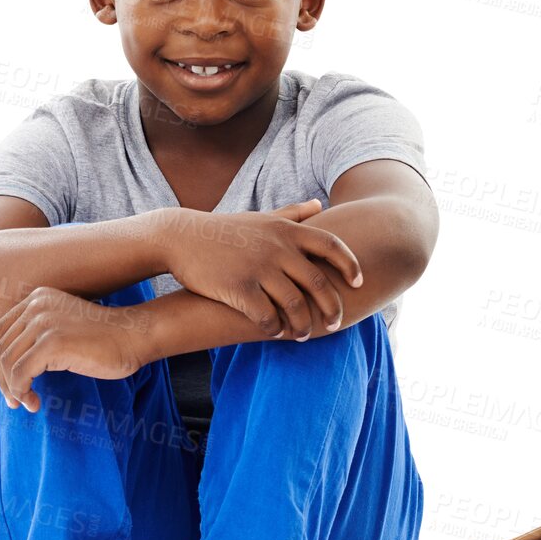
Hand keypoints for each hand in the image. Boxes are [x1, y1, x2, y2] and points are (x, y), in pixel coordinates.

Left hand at [0, 286, 148, 412]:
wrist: (133, 336)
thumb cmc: (104, 338)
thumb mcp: (64, 326)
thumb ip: (39, 333)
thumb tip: (9, 365)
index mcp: (37, 298)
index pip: (1, 329)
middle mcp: (36, 305)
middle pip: (2, 348)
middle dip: (3, 380)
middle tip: (13, 401)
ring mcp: (43, 323)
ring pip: (8, 363)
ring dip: (13, 390)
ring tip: (26, 403)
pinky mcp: (51, 343)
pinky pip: (21, 374)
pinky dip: (23, 392)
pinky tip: (35, 402)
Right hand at [158, 200, 362, 341]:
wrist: (181, 238)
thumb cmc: (226, 231)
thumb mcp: (262, 217)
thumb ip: (293, 213)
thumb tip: (319, 204)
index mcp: (287, 231)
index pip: (332, 246)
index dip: (351, 265)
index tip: (359, 283)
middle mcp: (277, 248)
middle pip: (318, 282)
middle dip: (332, 307)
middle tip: (334, 323)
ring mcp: (258, 268)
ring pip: (295, 305)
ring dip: (303, 325)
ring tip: (302, 335)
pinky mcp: (238, 288)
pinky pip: (266, 316)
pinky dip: (274, 329)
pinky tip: (275, 333)